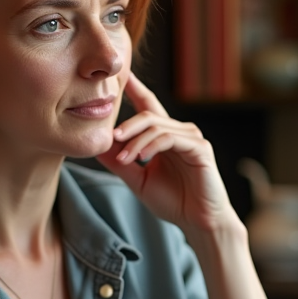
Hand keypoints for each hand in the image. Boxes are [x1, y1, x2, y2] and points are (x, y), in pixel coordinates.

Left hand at [96, 73, 235, 234]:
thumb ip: (120, 162)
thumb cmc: (174, 202)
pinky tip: (140, 159)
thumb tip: (97, 145)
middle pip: (148, 114)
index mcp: (166, 136)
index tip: (119, 76)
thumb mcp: (138, 180)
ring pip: (156, 126)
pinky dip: (151, 146)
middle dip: (125, 125)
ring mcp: (192, 138)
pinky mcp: (200, 148)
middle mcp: (180, 131)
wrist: (199, 222)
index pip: (148, 105)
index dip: (135, 89)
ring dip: (135, 141)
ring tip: (123, 159)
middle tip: (109, 137)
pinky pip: (169, 138)